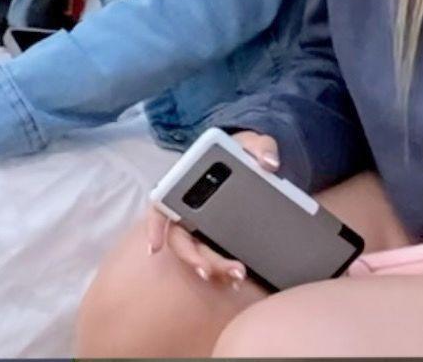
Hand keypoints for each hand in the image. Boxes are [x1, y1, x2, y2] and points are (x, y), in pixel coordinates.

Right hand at [148, 130, 278, 288]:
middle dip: (193, 258)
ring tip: (236, 277)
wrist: (260, 164)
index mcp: (187, 185)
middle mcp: (189, 209)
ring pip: (199, 253)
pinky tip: (239, 279)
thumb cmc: (245, 152)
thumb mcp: (253, 144)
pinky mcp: (222, 238)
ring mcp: (204, 227)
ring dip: (213, 268)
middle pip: (181, 239)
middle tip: (209, 271)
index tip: (155, 248)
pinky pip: (217, 258)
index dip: (154, 227)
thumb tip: (268, 162)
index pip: (161, 205)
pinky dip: (225, 270)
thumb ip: (260, 147)